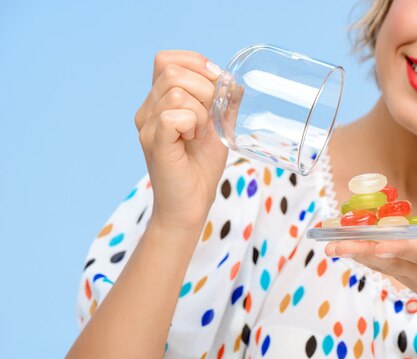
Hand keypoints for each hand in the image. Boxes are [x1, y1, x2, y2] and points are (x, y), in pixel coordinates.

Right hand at [134, 50, 243, 231]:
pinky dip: (191, 123)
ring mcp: (147, 125)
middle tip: (208, 117)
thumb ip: (223, 103)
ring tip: (199, 133)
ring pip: (175, 92)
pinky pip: (172, 115)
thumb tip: (234, 81)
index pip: (167, 59)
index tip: (215, 84)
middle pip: (172, 70)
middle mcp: (147, 109)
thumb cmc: (201, 167)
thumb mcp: (218, 128)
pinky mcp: (153, 141)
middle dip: (203, 88)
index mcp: (159, 100)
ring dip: (200, 110)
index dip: (195, 63)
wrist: (191, 205)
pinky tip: (192, 139)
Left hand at [324, 216, 416, 320]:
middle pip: (390, 259)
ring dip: (353, 253)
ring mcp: (408, 273)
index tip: (382, 245)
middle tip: (336, 245)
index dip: (403, 248)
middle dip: (363, 251)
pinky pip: (377, 263)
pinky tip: (337, 243)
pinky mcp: (400, 273)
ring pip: (379, 263)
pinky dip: (357, 253)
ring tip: (328, 243)